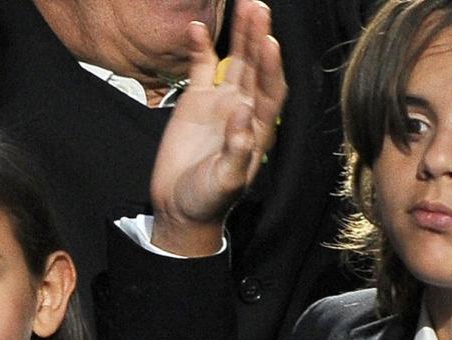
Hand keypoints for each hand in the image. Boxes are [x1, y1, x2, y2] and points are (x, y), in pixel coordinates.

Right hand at [150, 0, 286, 255]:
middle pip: (257, 67)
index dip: (271, 67)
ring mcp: (221, 102)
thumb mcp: (225, 182)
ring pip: (235, 60)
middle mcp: (244, 110)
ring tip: (243, 5)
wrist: (180, 208)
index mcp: (257, 129)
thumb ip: (236, 150)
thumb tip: (242, 112)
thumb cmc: (208, 201)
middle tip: (258, 8)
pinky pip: (201, 67)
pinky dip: (199, 47)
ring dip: (240, 34)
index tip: (269, 43)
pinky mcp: (196, 101)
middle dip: (258, 38)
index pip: (270, 91)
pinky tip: (196, 27)